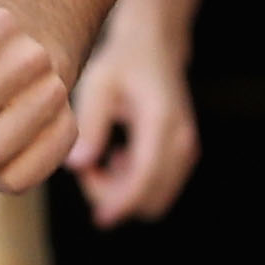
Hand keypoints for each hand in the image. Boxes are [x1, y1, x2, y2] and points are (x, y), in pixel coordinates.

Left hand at [64, 23, 200, 225]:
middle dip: (115, 197)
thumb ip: (89, 124)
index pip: (145, 177)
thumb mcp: (98, 84)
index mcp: (161, 121)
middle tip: (85, 167)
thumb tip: (77, 166)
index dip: (121, 202)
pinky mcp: (184, 155)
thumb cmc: (121, 63)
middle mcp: (182, 140)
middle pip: (151, 198)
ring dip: (123, 192)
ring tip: (98, 160)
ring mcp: (187, 150)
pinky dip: (135, 185)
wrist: (155, 47)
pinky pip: (160, 187)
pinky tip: (116, 158)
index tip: (99, 218)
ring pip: (156, 198)